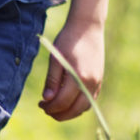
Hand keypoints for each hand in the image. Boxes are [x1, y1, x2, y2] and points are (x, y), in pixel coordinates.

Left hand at [38, 0, 110, 121]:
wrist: (88, 26)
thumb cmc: (69, 39)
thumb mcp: (56, 58)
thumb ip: (52, 80)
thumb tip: (47, 100)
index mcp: (79, 77)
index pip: (63, 102)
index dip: (50, 107)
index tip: (40, 104)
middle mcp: (91, 83)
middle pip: (75, 110)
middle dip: (59, 113)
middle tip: (46, 108)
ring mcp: (97, 82)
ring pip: (84, 107)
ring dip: (69, 111)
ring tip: (55, 105)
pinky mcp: (99, 79)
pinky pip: (90, 100)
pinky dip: (79, 105)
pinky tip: (68, 99)